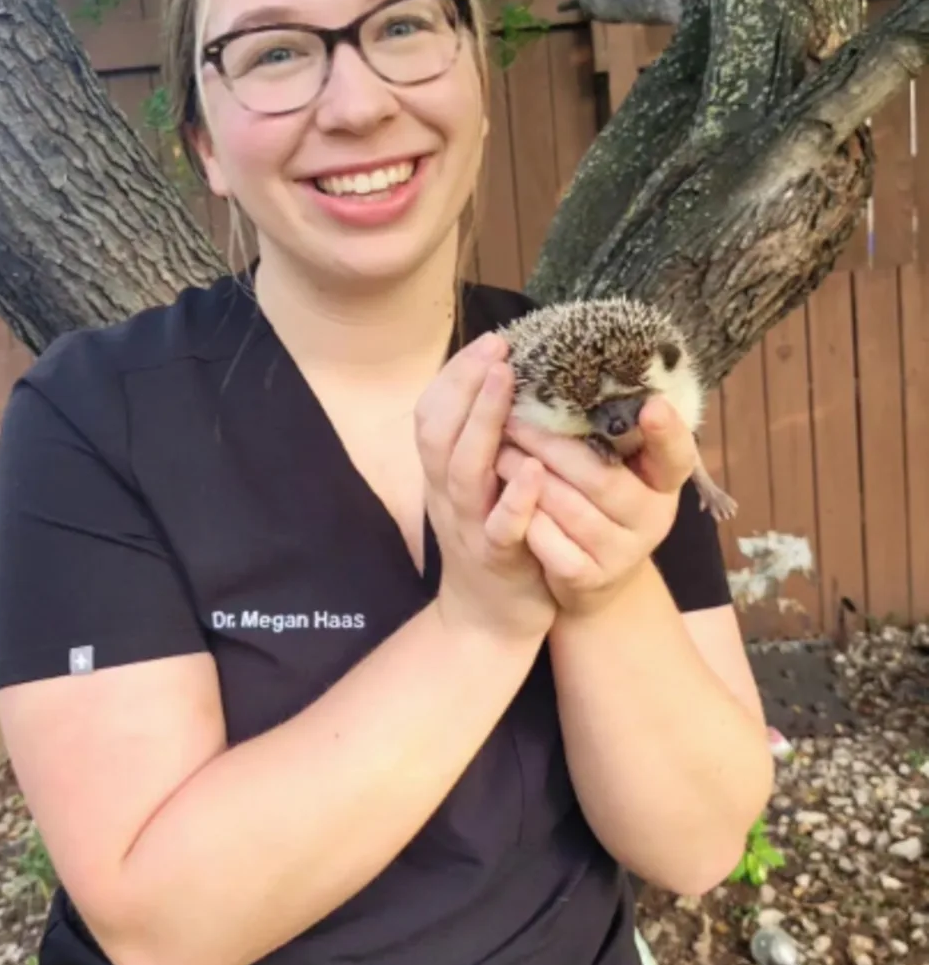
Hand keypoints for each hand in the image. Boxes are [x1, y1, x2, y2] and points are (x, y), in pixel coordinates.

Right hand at [415, 331, 556, 645]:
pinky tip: (532, 470)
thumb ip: (482, 442)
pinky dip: (513, 498)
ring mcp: (469, 527)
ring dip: (483, 423)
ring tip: (507, 383)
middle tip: (496, 348)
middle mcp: (447, 495)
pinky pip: (501, 527)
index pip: (433, 413)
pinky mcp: (497, 560)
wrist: (488, 623)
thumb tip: (505, 380)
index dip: (455, 375)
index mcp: (443, 473)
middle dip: (465, 385)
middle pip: (440, 432)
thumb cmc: (494, 539)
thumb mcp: (478, 486)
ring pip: (464, 471)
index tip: (488, 341)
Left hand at [496, 393, 694, 616]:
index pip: (677, 454)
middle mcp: (653, 518)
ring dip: (527, 477)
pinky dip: (524, 518)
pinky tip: (501, 499)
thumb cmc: (597, 500)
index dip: (668, 432)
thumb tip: (570, 366)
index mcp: (663, 480)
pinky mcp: (589, 580)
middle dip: (551, 446)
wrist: (593, 577)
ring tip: (496, 449)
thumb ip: (607, 429)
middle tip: (512, 418)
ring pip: (570, 510)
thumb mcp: (615, 464)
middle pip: (602, 478)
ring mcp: (623, 553)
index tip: (652, 405)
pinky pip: (550, 545)